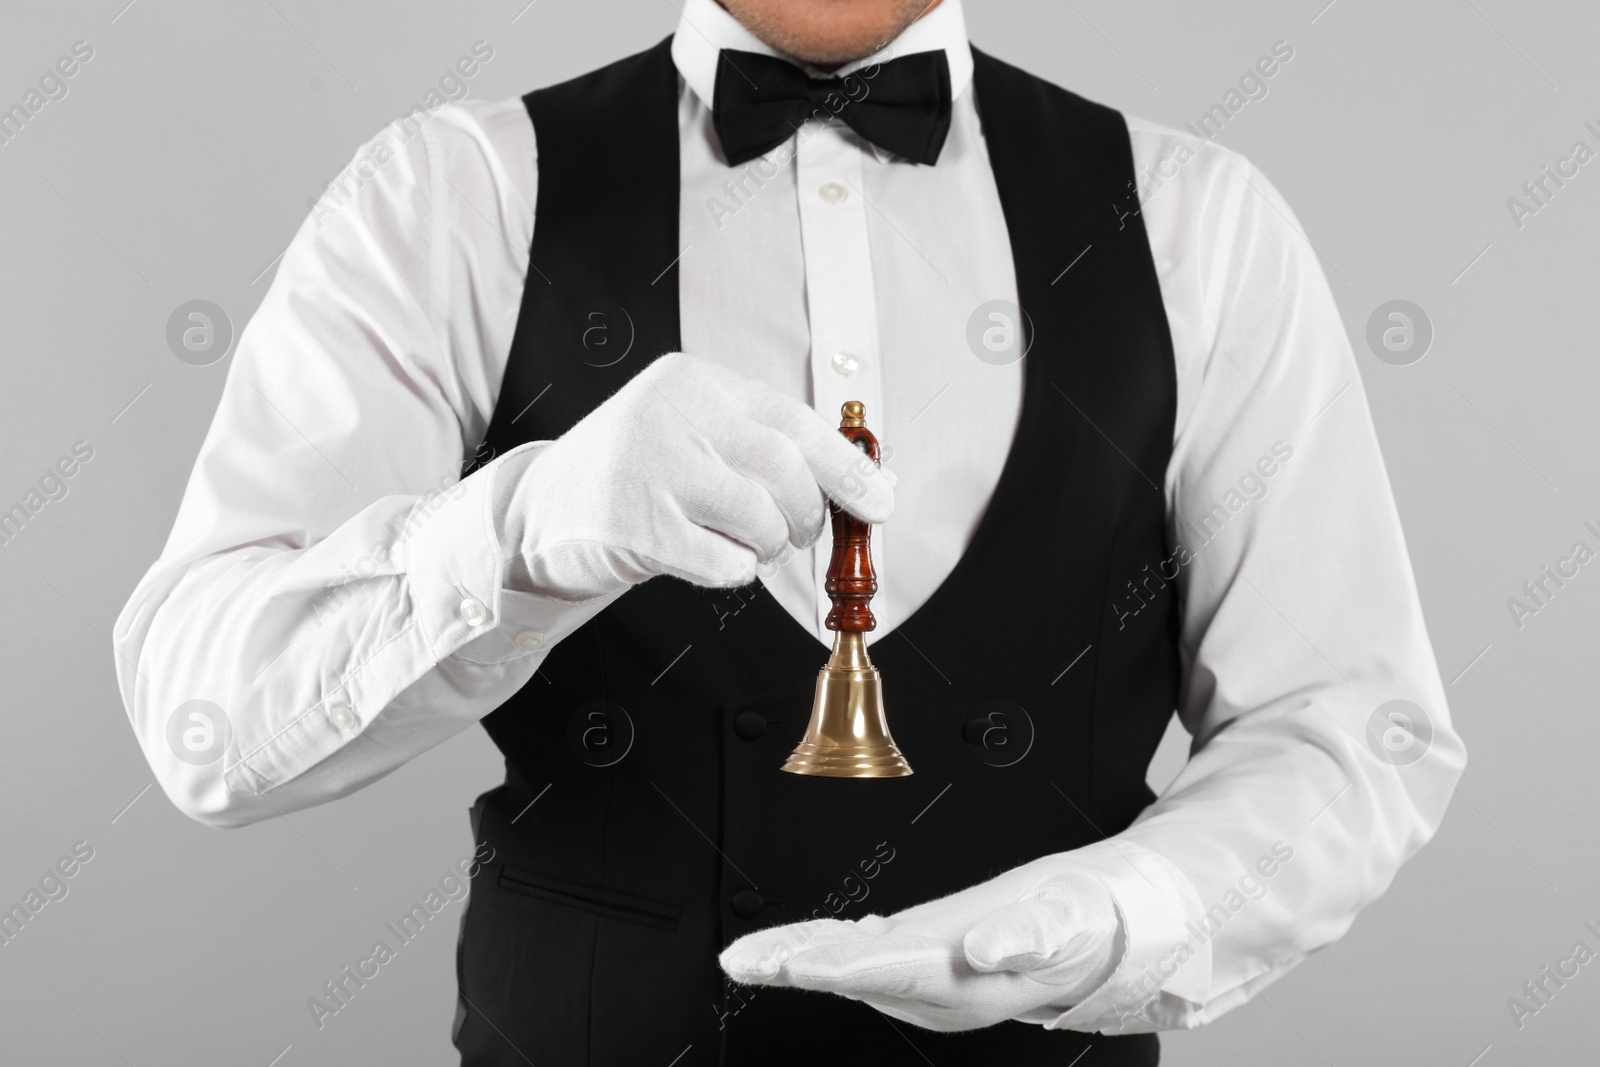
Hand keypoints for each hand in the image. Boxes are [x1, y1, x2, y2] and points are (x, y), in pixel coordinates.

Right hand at [495, 352, 893, 599]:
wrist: (541, 511)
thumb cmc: (639, 476)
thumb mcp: (697, 436)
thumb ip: (771, 449)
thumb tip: (871, 484)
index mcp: (695, 382)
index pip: (793, 420)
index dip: (847, 466)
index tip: (880, 501)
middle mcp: (672, 414)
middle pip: (783, 468)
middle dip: (808, 513)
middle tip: (799, 533)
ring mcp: (651, 468)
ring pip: (760, 516)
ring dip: (770, 545)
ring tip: (747, 544)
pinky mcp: (637, 526)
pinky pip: (724, 562)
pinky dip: (736, 570)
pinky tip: (712, 558)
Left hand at [719, 861, 1123, 1032]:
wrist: (1101, 930)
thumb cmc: (1086, 923)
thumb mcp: (1068, 921)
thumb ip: (1026, 936)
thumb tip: (983, 947)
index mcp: (969, 981)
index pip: (891, 975)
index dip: (838, 968)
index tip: (793, 965)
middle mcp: (942, 989)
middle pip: (856, 978)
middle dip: (796, 969)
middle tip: (743, 961)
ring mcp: (932, 977)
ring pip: (853, 969)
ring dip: (800, 959)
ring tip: (750, 955)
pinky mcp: (928, 957)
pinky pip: (866, 955)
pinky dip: (826, 946)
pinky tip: (800, 942)